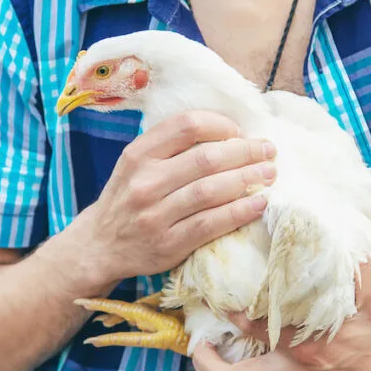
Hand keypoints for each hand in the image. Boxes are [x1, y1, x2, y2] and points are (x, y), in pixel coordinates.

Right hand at [79, 110, 276, 281]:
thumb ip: (170, 147)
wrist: (100, 245)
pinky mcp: (169, 244)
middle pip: (205, 158)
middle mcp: (145, 182)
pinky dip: (239, 212)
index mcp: (138, 155)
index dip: (221, 125)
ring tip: (270, 173)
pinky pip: (211, 224)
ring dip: (248, 179)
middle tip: (269, 151)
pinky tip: (259, 203)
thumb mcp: (136, 164)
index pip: (186, 125)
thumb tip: (227, 132)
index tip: (239, 132)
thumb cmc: (128, 198)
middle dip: (245, 152)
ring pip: (211, 191)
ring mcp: (156, 215)